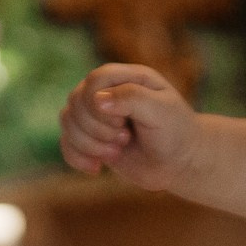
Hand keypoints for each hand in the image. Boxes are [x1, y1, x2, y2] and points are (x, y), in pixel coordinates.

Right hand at [58, 64, 201, 192]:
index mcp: (126, 77)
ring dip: (90, 144)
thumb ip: (132, 98)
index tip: (124, 123)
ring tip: (117, 151)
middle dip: (98, 128)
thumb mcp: (162, 111)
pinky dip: (77, 158)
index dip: (100, 105)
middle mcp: (107, 91)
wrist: (179, 163)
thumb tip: (97, 100)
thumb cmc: (176, 132)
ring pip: (68, 121)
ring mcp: (95, 114)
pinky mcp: (90, 137)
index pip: (94, 81)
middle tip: (125, 138)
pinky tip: (97, 168)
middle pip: (77, 101)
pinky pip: (66, 143)